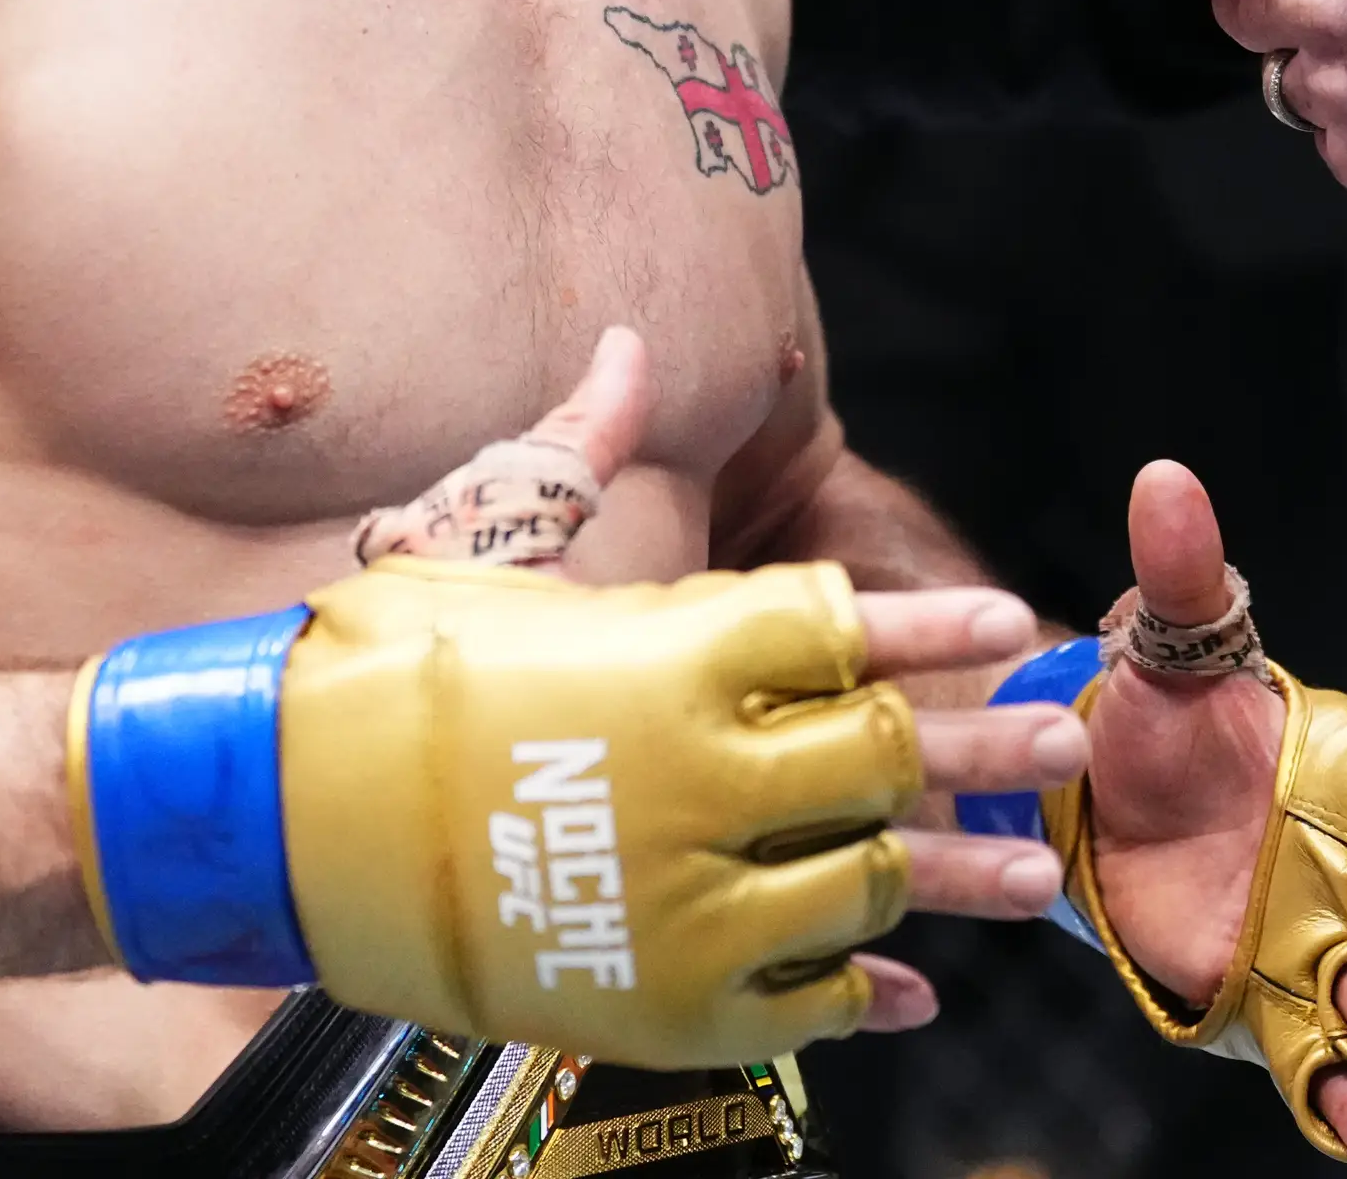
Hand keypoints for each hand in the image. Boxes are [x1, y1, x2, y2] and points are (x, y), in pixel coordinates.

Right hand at [363, 329, 1089, 1031]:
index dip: (932, 624)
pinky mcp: (664, 999)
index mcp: (671, 653)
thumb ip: (578, 447)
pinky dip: (863, 994)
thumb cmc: (374, 667)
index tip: (1009, 621)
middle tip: (1069, 739)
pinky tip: (911, 991)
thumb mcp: (479, 540)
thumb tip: (629, 344)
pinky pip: (803, 1001)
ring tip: (1034, 878)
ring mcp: (690, 897)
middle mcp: (702, 775)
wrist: (276, 815)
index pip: (843, 624)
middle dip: (986, 744)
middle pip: (884, 755)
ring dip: (959, 879)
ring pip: (866, 884)